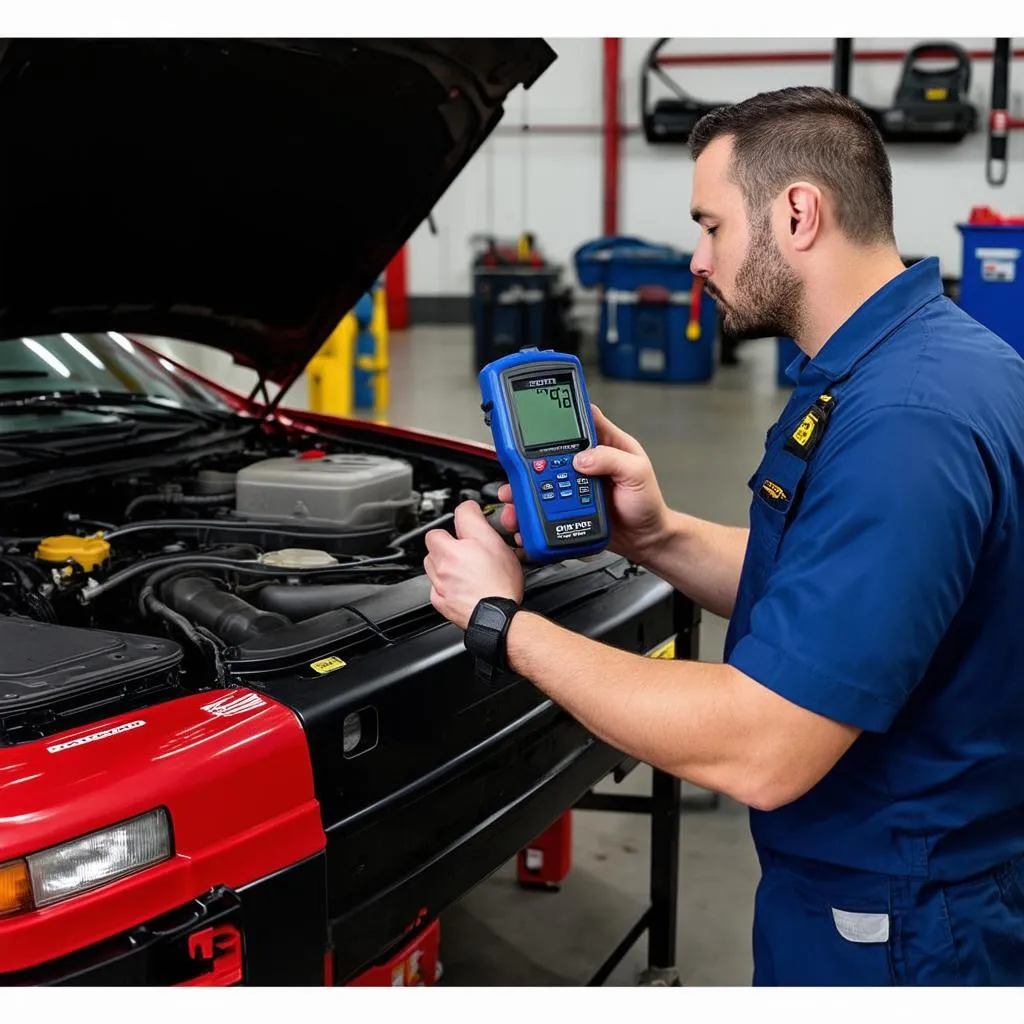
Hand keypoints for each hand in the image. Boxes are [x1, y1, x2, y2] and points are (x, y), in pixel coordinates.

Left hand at [424, 499, 524, 629]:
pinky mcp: (439, 600)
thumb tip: (470, 509)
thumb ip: (478, 522)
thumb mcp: (497, 544)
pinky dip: (443, 584)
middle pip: (435, 540)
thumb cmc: (499, 584)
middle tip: (465, 548)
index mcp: (455, 546)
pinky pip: (435, 586)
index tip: (471, 520)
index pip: (456, 515)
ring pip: (432, 563)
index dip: (467, 516)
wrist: (496, 617)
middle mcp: (443, 563)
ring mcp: (439, 583)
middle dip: (448, 542)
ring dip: (442, 562)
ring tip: (461, 568)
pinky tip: (459, 586)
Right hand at [496, 404, 668, 565]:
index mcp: (607, 444)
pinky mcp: (569, 505)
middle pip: (551, 451)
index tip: (543, 414)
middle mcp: (588, 462)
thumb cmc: (648, 505)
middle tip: (516, 466)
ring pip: (542, 479)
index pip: (582, 420)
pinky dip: (530, 511)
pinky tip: (523, 516)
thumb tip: (581, 458)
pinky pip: (544, 504)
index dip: (563, 414)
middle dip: (529, 458)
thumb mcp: (638, 474)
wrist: (645, 541)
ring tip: (512, 496)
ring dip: (523, 487)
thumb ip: (611, 460)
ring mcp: (577, 484)